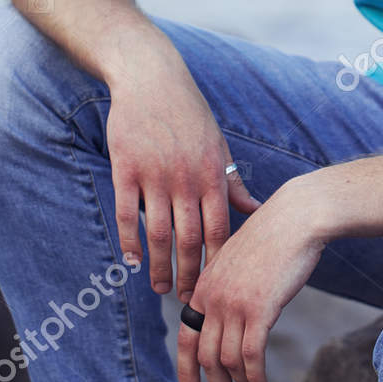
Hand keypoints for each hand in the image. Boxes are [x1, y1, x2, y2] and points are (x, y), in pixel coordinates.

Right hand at [105, 30, 260, 297]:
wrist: (151, 79)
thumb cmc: (188, 114)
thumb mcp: (218, 146)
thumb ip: (232, 182)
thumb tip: (256, 209)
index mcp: (211, 175)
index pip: (219, 229)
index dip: (218, 262)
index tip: (217, 288)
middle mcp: (185, 179)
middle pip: (189, 239)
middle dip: (189, 274)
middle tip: (187, 302)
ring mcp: (154, 174)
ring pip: (158, 232)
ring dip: (159, 265)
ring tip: (159, 288)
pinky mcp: (126, 168)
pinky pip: (126, 213)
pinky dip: (129, 240)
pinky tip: (132, 261)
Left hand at [177, 179, 325, 381]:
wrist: (296, 219)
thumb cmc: (273, 239)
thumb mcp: (238, 263)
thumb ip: (226, 290)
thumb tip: (228, 319)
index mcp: (204, 287)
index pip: (186, 338)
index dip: (186, 371)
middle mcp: (212, 298)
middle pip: (206, 357)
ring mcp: (234, 304)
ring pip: (228, 361)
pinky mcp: (259, 309)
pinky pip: (251, 357)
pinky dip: (255, 380)